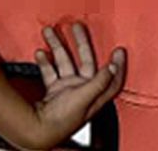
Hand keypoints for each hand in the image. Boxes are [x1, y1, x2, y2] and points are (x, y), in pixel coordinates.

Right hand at [26, 23, 126, 149]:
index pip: (113, 79)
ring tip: (50, 32)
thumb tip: (113, 67)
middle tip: (77, 26)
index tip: (120, 50)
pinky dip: (45, 61)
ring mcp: (68, 89)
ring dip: (57, 46)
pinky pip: (50, 71)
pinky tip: (41, 53)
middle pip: (86, 61)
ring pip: (64, 61)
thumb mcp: (85, 98)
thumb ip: (99, 82)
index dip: (119, 65)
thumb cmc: (62, 121)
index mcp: (95, 95)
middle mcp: (83, 90)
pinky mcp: (54, 90)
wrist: (38, 130)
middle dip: (81, 42)